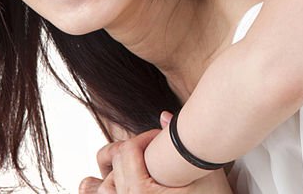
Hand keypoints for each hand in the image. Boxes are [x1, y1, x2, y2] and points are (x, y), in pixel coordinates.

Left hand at [79, 126, 231, 193]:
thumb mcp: (202, 172)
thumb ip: (180, 143)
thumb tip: (164, 116)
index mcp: (143, 193)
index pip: (126, 152)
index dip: (144, 138)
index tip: (158, 138)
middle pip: (113, 165)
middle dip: (131, 152)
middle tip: (151, 151)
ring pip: (100, 186)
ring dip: (110, 173)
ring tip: (131, 166)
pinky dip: (101, 188)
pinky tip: (112, 182)